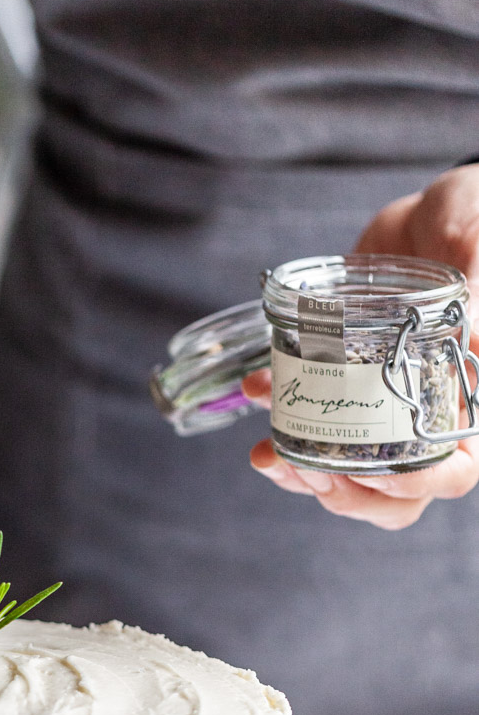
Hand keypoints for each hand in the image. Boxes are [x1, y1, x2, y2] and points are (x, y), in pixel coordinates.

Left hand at [245, 165, 478, 526]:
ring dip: (301, 472)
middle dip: (344, 494)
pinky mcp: (343, 390)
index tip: (364, 472)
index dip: (412, 487)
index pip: (452, 473)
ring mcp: (382, 412)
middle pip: (394, 497)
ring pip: (346, 476)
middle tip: (306, 468)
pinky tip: (257, 393)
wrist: (426, 216)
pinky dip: (280, 422)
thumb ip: (477, 276)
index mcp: (470, 404)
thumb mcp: (476, 237)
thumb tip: (475, 323)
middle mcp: (428, 420)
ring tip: (267, 451)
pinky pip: (311, 427)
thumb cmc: (474, 223)